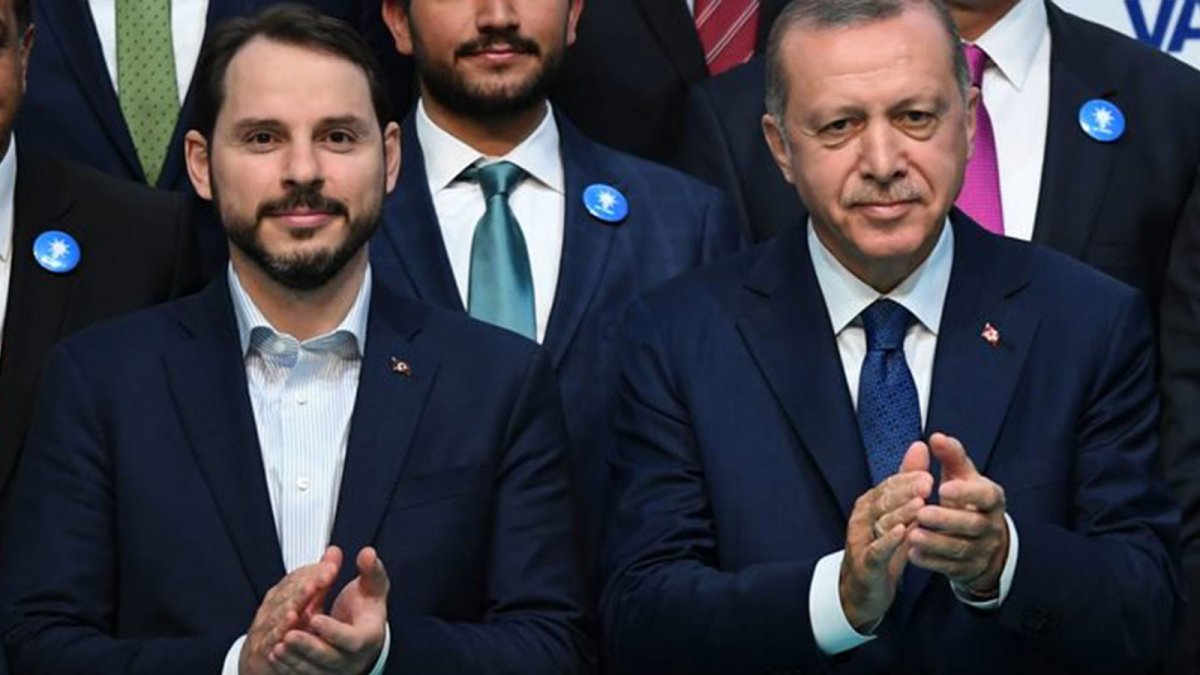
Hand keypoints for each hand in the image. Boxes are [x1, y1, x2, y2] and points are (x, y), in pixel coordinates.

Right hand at [239, 547, 338, 674]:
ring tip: (309, 591)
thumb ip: (321, 579)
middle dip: (308, 582)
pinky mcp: (262, 649)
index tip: (332, 565)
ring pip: (279, 612)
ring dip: (294, 600)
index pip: (297, 578)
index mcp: (283, 595)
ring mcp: (265, 628)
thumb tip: (334, 551)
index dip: (315, 571)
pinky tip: (291, 620)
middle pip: (289, 592)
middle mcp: (272, 608)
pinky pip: (271, 637)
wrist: (260, 661)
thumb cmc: (289, 629)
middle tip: (326, 575)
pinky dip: (280, 628)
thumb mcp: (310, 603)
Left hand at [269, 546, 389, 674]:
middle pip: (330, 658)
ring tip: (277, 644)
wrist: (365, 634)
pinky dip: (289, 666)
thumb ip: (371, 571)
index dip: (333, 631)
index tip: (315, 618)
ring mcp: (337, 670)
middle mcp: (354, 658)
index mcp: (367, 636)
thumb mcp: (373, 588)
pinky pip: (304, 674)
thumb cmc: (367, 608)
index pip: (352, 639)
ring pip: (314, 670)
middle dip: (308, 647)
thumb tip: (368, 553)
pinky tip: (275, 653)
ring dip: (294, 658)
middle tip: (288, 636)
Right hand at [839, 443, 932, 630]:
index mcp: (870, 504)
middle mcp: (862, 519)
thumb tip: (919, 445)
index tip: (928, 472)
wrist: (863, 590)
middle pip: (883, 501)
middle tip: (927, 483)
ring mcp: (861, 541)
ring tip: (920, 505)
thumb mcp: (897, 513)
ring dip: (900, 513)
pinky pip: (876, 550)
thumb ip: (907, 481)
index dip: (906, 478)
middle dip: (905, 491)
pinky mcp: (865, 564)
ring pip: (880, 523)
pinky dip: (889, 541)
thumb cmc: (883, 547)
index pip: (887, 486)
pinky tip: (903, 533)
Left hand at [908, 433, 1008, 595]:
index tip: (943, 487)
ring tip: (912, 535)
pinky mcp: (968, 569)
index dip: (966, 493)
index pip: (985, 496)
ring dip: (935, 543)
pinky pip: (950, 568)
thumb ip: (950, 457)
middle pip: (972, 525)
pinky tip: (911, 553)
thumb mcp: (963, 477)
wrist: (984, 542)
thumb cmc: (967, 501)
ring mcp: (981, 550)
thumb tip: (936, 437)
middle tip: (922, 513)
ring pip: (960, 549)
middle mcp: (990, 526)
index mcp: (991, 500)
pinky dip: (931, 561)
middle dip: (947, 520)